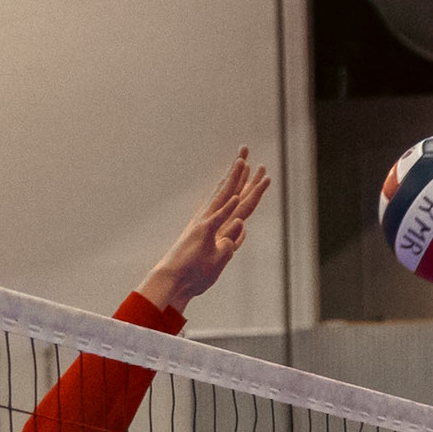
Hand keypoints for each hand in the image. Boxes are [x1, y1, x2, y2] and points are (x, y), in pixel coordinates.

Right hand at [139, 151, 269, 314]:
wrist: (176, 281)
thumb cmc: (196, 272)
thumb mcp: (221, 256)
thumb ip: (232, 242)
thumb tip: (242, 229)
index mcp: (219, 224)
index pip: (237, 200)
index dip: (246, 184)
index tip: (256, 168)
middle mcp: (212, 219)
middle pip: (230, 191)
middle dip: (240, 171)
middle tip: (245, 149)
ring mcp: (207, 225)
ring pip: (224, 199)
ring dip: (234, 181)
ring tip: (243, 161)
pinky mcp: (202, 235)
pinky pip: (217, 220)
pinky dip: (227, 209)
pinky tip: (236, 197)